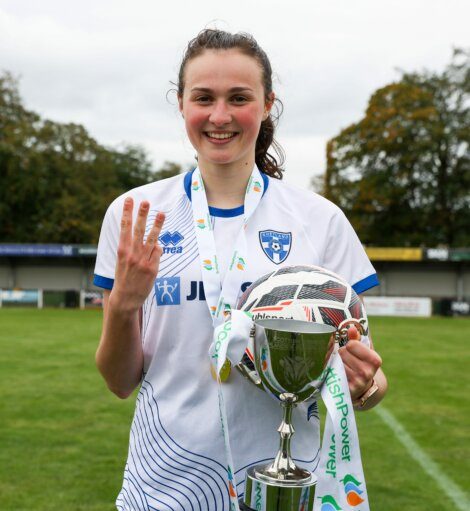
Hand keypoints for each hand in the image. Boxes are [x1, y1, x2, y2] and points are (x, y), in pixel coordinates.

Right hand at [111, 197, 164, 312]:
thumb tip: (151, 241)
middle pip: (138, 230)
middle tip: (145, 202)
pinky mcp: (152, 268)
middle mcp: (132, 254)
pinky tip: (155, 252)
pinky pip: (158, 253)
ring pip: (152, 239)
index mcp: (121, 251)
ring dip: (157, 225)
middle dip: (142, 215)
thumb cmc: (124, 278)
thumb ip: (132, 249)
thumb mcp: (122, 262)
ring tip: (162, 213)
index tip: (129, 200)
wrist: (126, 298)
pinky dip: (158, 250)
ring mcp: (143, 261)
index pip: (124, 228)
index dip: (127, 213)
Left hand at [338, 330, 381, 400]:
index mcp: (374, 360)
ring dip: (337, 362)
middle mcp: (368, 372)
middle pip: (342, 352)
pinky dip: (334, 371)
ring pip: (337, 362)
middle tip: (347, 359)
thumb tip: (351, 328)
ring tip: (343, 366)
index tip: (353, 350)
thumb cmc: (360, 364)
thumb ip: (356, 339)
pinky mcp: (348, 389)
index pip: (351, 344)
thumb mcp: (362, 351)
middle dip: (342, 354)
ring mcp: (358, 382)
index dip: (349, 345)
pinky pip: (334, 373)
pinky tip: (340, 374)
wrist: (362, 387)